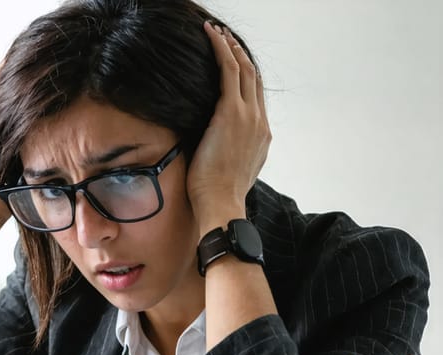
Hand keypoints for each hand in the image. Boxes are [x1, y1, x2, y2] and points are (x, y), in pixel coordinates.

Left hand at [187, 21, 271, 233]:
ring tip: (216, 33)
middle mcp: (260, 122)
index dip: (247, 76)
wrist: (222, 204)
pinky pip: (228, 71)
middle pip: (253, 78)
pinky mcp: (231, 113)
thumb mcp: (230, 173)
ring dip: (230, 48)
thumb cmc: (218, 195)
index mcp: (261, 136)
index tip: (235, 63)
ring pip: (243, 70)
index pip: (256, 97)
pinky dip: (221, 50)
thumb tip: (216, 150)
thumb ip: (230, 155)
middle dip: (239, 55)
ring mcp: (248, 116)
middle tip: (225, 39)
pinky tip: (211, 37)